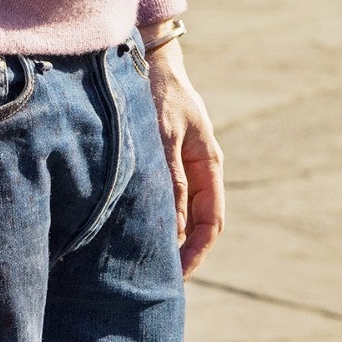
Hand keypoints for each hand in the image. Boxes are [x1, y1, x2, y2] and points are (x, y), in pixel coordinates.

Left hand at [144, 38, 225, 273]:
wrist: (149, 60)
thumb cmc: (159, 94)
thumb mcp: (164, 137)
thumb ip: (170, 179)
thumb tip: (174, 228)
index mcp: (209, 166)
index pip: (212, 222)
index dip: (196, 253)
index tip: (176, 276)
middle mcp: (198, 171)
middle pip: (196, 225)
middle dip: (180, 254)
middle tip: (153, 280)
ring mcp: (181, 168)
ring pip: (178, 215)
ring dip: (164, 238)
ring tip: (137, 262)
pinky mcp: (162, 163)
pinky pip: (162, 200)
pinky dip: (152, 219)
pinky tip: (129, 230)